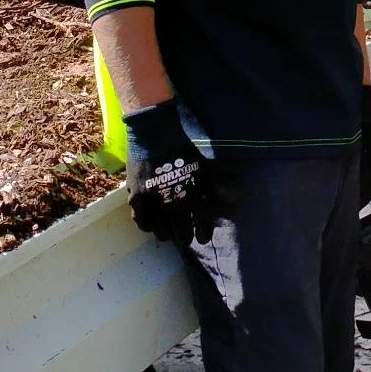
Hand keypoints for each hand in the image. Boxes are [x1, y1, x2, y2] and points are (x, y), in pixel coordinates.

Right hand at [122, 100, 212, 244]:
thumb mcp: (204, 166)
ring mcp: (154, 201)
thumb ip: (218, 184)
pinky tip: (151, 224)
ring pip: (160, 231)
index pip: (201, 223)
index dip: (202, 233)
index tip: (203, 238)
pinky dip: (147, 225)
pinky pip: (141, 221)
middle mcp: (174, 202)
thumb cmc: (182, 149)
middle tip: (184, 237)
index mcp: (193, 194)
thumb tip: (233, 199)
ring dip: (165, 233)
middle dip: (184, 236)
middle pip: (180, 232)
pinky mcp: (137, 197)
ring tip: (167, 232)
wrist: (156, 133)